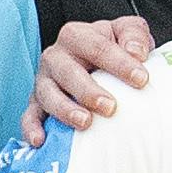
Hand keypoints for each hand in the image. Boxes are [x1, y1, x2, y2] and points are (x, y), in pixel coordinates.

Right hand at [26, 15, 156, 135]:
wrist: (95, 58)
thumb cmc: (113, 46)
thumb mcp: (126, 31)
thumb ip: (134, 35)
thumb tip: (136, 52)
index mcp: (76, 35)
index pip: (97, 47)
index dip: (119, 63)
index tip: (142, 80)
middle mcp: (55, 56)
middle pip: (68, 72)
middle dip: (89, 91)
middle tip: (111, 107)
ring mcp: (43, 80)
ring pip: (48, 94)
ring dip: (65, 110)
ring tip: (85, 123)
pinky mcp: (36, 103)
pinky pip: (29, 115)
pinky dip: (32, 127)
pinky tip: (40, 140)